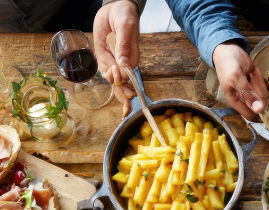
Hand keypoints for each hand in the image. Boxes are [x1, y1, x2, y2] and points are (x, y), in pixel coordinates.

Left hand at [93, 0, 138, 114]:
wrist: (116, 6)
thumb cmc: (125, 15)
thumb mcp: (126, 27)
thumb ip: (124, 46)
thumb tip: (123, 65)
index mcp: (132, 58)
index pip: (129, 77)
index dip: (124, 84)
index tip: (123, 88)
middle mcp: (124, 63)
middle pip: (123, 84)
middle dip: (123, 96)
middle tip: (125, 109)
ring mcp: (114, 60)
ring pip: (112, 79)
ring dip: (111, 82)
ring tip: (111, 72)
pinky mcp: (104, 55)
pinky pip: (104, 69)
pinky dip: (104, 74)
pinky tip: (108, 72)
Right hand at [213, 43, 268, 122]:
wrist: (228, 49)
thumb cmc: (228, 63)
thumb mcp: (236, 78)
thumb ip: (247, 93)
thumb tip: (258, 110)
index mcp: (236, 101)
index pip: (251, 116)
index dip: (261, 115)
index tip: (267, 104)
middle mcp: (244, 99)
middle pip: (260, 107)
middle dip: (262, 96)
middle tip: (253, 81)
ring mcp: (251, 93)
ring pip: (264, 97)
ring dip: (261, 87)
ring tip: (251, 75)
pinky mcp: (255, 85)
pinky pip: (264, 88)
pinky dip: (261, 81)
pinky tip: (253, 73)